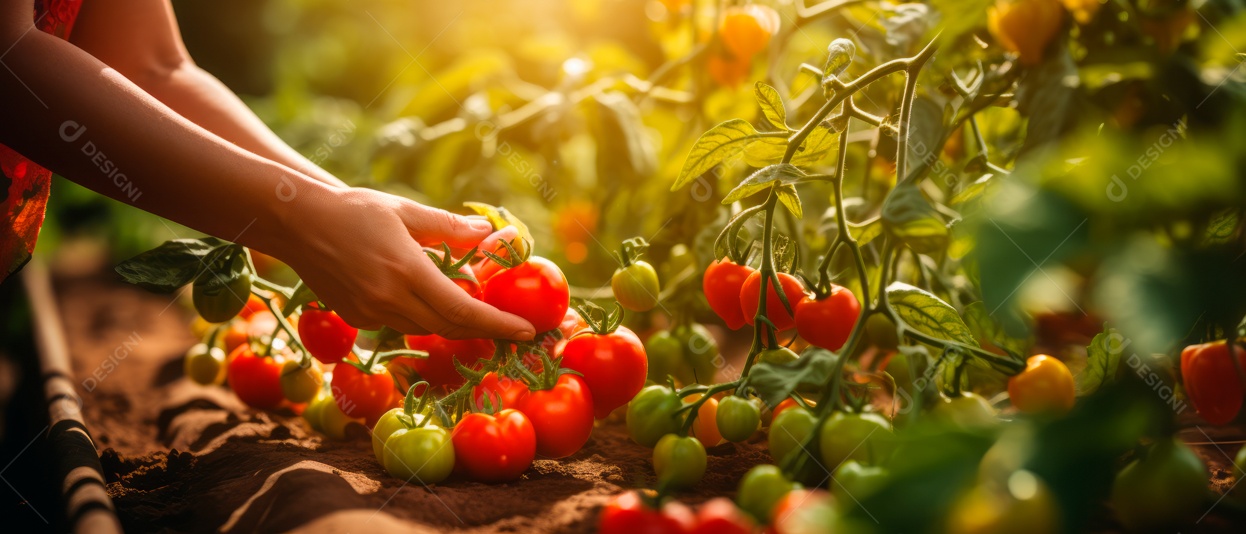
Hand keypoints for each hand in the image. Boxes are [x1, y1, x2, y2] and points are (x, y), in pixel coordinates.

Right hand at [269, 185, 535, 339]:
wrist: (296, 221)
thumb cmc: (354, 209)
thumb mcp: (407, 211)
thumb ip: (450, 229)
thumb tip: (490, 236)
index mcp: (406, 271)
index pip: (462, 310)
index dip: (498, 324)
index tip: (527, 331)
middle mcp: (388, 299)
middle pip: (449, 326)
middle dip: (484, 329)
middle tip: (513, 327)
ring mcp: (369, 313)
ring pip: (425, 326)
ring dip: (452, 319)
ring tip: (475, 303)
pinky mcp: (356, 318)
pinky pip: (400, 323)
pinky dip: (421, 313)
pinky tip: (426, 295)